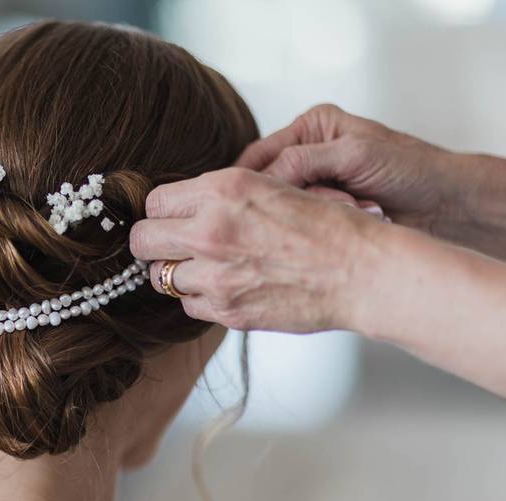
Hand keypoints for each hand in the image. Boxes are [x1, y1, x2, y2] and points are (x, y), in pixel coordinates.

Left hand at [130, 168, 386, 332]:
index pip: (153, 203)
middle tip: (171, 246)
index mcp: (223, 190)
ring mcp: (216, 275)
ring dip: (179, 272)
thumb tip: (180, 206)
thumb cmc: (328, 225)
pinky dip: (201, 298)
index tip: (171, 219)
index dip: (161, 212)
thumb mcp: (271, 185)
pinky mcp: (227, 310)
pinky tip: (228, 286)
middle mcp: (212, 230)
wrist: (362, 270)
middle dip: (153, 243)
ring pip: (161, 277)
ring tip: (209, 267)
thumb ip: (221, 195)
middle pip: (143, 240)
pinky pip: (188, 304)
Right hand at [236, 104, 460, 231]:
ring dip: (313, 214)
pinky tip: (349, 222)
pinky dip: (321, 227)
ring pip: (285, 208)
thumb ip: (302, 161)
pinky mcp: (323, 213)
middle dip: (291, 200)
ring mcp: (315, 185)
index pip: (258, 155)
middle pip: (268, 184)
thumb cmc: (410, 169)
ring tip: (354, 210)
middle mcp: (308, 154)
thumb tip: (259, 180)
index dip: (247, 181)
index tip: (244, 203)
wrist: (446, 204)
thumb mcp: (353, 155)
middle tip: (320, 206)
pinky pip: (302, 223)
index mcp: (311, 127)